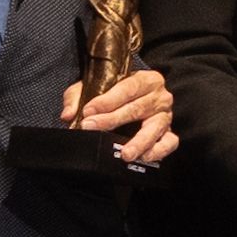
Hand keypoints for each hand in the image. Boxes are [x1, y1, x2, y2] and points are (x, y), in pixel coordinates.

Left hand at [63, 68, 177, 164]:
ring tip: (125, 154)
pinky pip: (169, 143)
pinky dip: (159, 151)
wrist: (138, 98)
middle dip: (112, 120)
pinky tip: (144, 157)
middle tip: (90, 128)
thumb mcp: (95, 87)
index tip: (88, 111)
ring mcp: (166, 116)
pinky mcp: (169, 133)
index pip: (127, 88)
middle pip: (137, 109)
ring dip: (139, 142)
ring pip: (155, 128)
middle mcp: (159, 96)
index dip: (107, 100)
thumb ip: (78, 97)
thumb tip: (68, 115)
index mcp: (145, 79)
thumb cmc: (116, 93)